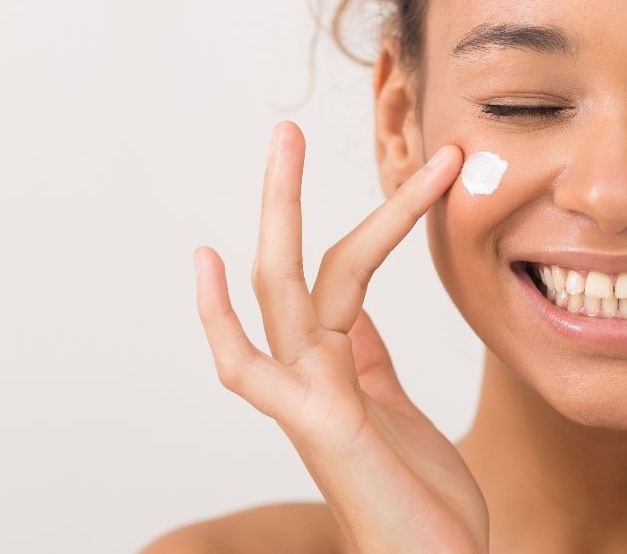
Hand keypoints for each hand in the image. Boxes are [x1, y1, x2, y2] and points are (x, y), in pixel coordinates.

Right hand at [191, 121, 486, 553]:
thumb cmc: (417, 497)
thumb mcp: (395, 408)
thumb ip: (367, 362)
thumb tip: (356, 316)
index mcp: (338, 365)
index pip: (341, 273)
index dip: (364, 222)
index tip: (408, 176)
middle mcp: (311, 374)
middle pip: (292, 267)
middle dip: (287, 197)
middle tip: (287, 128)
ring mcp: (307, 396)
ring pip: (283, 290)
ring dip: (281, 213)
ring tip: (283, 144)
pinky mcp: (318, 423)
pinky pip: (253, 364)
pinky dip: (220, 315)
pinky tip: (209, 260)